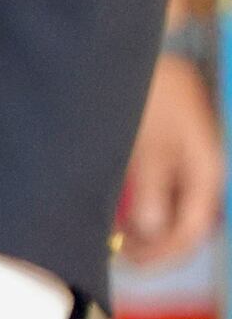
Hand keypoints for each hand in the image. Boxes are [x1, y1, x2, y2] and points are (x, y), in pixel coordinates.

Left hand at [126, 52, 224, 269]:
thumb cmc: (150, 95)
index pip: (192, 231)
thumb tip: (150, 231)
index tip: (129, 264)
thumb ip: (151, 188)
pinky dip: (142, 210)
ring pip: (172, 214)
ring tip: (113, 237)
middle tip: (117, 256)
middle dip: (154, 247)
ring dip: (146, 232)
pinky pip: (162, 196)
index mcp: (205, 173)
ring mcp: (187, 167)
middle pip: (184, 227)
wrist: (149, 54)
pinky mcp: (170, 159)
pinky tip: (119, 214)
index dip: (162, 255)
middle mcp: (201, 174)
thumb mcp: (147, 144)